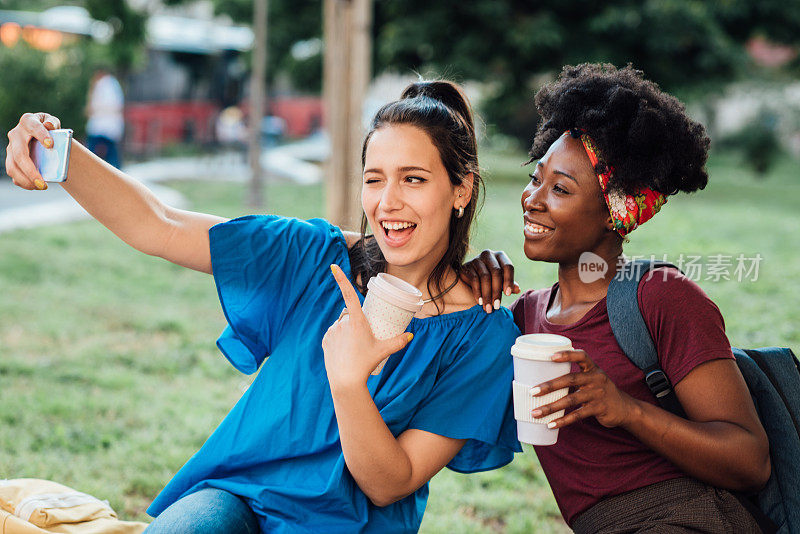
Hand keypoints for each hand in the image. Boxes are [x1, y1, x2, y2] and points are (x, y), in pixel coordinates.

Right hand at [5, 112, 61, 190]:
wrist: (41, 137)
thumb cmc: (49, 128)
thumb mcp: (53, 122)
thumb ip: (53, 122)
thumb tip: (49, 125)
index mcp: (28, 122)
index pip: (33, 127)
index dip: (41, 135)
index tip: (50, 145)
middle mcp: (16, 135)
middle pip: (19, 154)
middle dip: (30, 170)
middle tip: (43, 183)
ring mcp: (11, 148)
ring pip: (12, 167)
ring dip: (25, 180)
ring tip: (41, 186)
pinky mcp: (12, 160)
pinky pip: (13, 174)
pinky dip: (24, 183)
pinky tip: (35, 186)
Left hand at [322, 265, 412, 388]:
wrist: (346, 382)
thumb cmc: (366, 364)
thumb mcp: (384, 351)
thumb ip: (398, 341)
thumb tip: (411, 334)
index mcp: (356, 321)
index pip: (349, 294)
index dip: (340, 278)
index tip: (332, 266)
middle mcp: (342, 323)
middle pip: (350, 315)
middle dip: (356, 322)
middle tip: (363, 340)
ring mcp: (332, 331)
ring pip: (341, 325)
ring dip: (346, 331)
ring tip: (354, 348)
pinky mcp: (325, 340)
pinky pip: (333, 334)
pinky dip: (338, 339)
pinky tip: (343, 351)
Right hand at [459, 249, 519, 312]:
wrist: (469, 277)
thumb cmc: (490, 279)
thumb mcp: (501, 281)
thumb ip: (509, 285)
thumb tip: (517, 289)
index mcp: (500, 256)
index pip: (508, 266)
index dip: (509, 280)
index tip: (507, 294)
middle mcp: (488, 254)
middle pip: (496, 272)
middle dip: (497, 291)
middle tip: (496, 305)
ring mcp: (477, 259)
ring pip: (485, 277)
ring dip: (487, 294)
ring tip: (488, 307)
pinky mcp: (467, 266)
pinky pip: (474, 279)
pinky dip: (478, 292)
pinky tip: (480, 302)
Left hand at [531, 350, 636, 428]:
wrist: (624, 408)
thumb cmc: (599, 391)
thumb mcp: (591, 380)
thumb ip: (573, 379)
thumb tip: (542, 384)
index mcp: (593, 368)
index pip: (581, 356)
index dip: (567, 355)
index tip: (551, 356)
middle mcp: (596, 378)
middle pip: (570, 379)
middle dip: (549, 386)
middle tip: (532, 391)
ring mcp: (598, 394)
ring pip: (571, 400)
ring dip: (551, 407)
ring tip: (535, 412)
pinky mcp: (599, 408)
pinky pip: (578, 415)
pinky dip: (563, 420)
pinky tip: (550, 424)